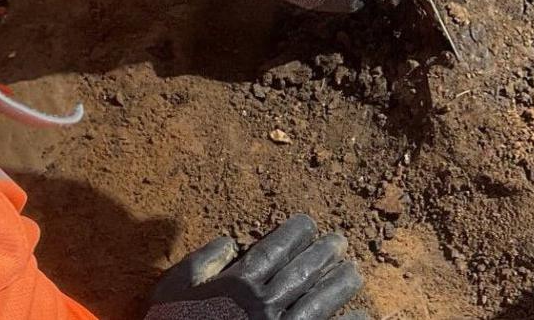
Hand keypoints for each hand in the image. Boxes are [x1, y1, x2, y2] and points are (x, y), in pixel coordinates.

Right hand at [146, 215, 368, 319]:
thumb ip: (200, 262)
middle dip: (325, 252)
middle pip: (304, 270)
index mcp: (237, 284)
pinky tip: (362, 315)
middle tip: (341, 241)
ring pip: (321, 300)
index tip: (309, 224)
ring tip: (354, 272)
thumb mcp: (171, 290)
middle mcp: (262, 304)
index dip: (296, 232)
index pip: (275, 248)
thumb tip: (230, 242)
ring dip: (341, 284)